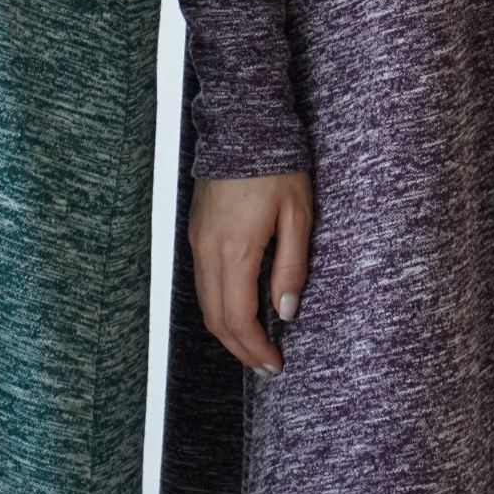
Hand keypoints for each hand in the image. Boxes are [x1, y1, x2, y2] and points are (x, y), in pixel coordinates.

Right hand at [188, 171, 313, 373]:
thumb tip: (287, 311)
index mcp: (235, 251)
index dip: (255, 349)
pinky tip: (240, 309)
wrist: (243, 127)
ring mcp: (197, 242)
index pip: (238, 319)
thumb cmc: (276, 166)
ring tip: (254, 345)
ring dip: (227, 330)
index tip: (275, 364)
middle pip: (216, 319)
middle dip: (240, 349)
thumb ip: (292, 267)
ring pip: (205, 303)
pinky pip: (202, 282)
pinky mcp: (196, 233)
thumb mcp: (297, 216)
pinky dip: (219, 305)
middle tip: (265, 366)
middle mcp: (208, 251)